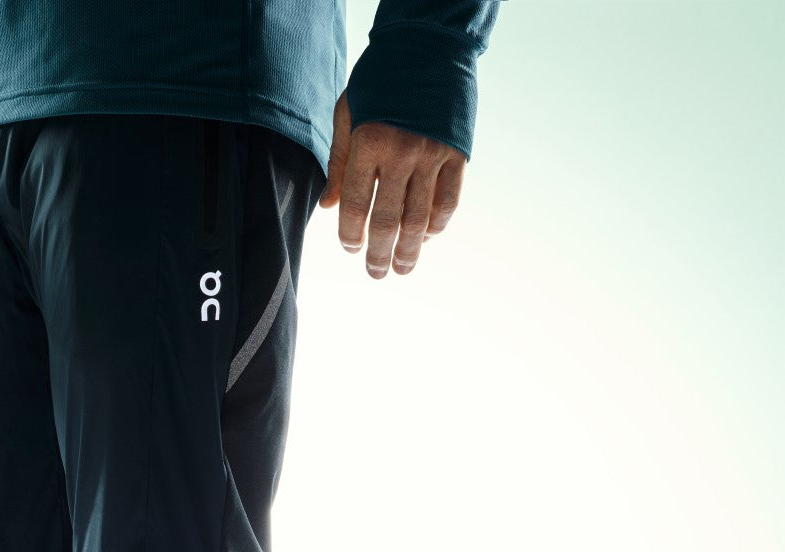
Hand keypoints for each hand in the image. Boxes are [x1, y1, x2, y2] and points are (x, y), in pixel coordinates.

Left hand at [319, 90, 465, 278]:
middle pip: (388, 221)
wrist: (429, 44)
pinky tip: (429, 237)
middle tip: (375, 273)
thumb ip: (339, 160)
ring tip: (401, 269)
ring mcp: (432, 155)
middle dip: (379, 254)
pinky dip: (438, 224)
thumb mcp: (349, 110)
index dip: (351, 235)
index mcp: (369, 142)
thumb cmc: (381, 77)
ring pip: (420, 219)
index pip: (356, 205)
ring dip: (410, 250)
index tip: (350, 248)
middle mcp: (401, 153)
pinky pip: (448, 201)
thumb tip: (328, 206)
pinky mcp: (457, 154)